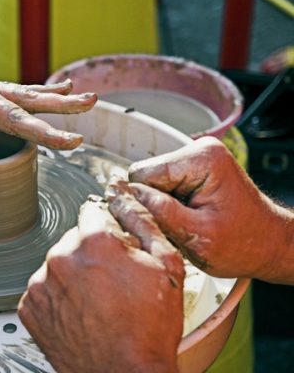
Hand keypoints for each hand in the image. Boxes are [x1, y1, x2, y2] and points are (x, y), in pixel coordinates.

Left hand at [18, 179, 183, 372]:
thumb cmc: (148, 329)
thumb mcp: (166, 266)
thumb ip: (143, 222)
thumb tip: (127, 198)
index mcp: (93, 242)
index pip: (93, 211)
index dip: (109, 227)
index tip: (115, 244)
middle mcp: (60, 258)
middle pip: (75, 240)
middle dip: (92, 253)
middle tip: (113, 282)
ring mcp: (41, 284)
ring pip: (58, 265)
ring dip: (74, 275)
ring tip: (98, 302)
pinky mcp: (30, 307)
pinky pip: (44, 289)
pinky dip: (58, 297)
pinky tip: (80, 313)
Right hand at [128, 136, 292, 282]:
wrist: (269, 244)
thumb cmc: (244, 244)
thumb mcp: (199, 237)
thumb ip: (160, 213)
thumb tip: (124, 196)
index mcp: (202, 159)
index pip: (142, 174)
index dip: (143, 202)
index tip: (159, 224)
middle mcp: (198, 150)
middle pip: (145, 177)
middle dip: (153, 205)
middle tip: (176, 228)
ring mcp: (195, 158)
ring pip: (150, 183)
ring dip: (160, 208)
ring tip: (184, 225)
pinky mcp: (192, 170)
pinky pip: (161, 186)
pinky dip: (167, 207)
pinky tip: (185, 219)